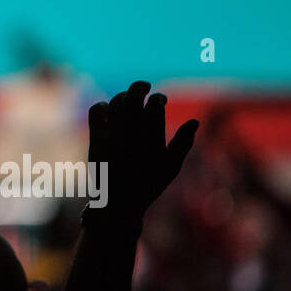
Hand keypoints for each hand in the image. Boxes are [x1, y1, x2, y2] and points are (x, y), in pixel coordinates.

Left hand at [84, 80, 197, 229]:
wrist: (118, 203)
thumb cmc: (149, 185)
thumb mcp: (171, 166)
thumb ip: (183, 142)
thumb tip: (195, 121)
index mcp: (151, 141)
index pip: (154, 107)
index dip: (158, 98)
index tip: (160, 99)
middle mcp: (130, 136)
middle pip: (133, 98)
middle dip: (140, 87)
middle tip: (145, 86)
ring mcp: (111, 136)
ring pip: (115, 103)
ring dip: (123, 96)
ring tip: (129, 99)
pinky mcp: (96, 139)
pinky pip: (97, 112)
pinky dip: (103, 106)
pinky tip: (109, 108)